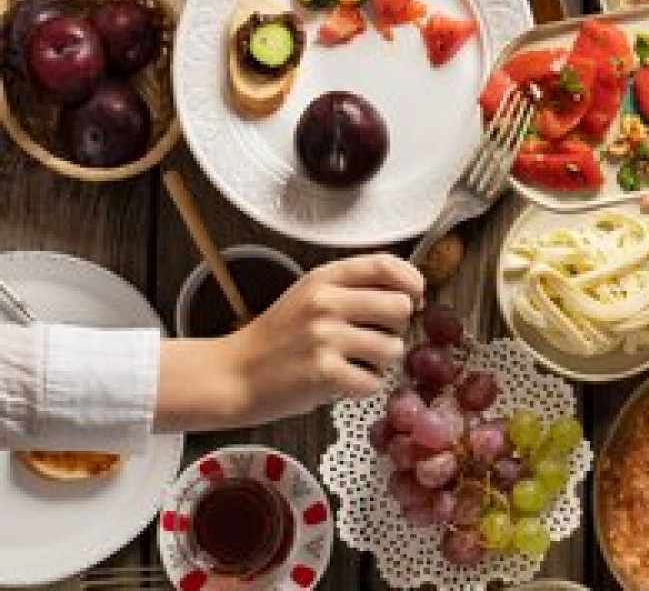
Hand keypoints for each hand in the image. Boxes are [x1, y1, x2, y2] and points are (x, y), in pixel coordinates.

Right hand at [158, 254, 424, 431]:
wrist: (232, 374)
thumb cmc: (277, 338)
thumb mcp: (309, 295)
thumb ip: (353, 287)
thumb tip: (409, 293)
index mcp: (324, 278)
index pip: (387, 264)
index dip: (411, 282)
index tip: (413, 298)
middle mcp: (326, 302)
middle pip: (400, 307)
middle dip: (397, 328)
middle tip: (374, 338)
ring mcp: (324, 337)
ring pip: (393, 348)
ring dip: (381, 362)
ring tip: (355, 362)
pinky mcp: (324, 373)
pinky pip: (373, 382)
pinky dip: (363, 387)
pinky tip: (342, 382)